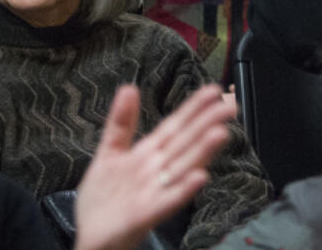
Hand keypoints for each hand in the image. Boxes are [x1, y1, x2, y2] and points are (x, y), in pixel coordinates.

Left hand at [73, 85, 234, 249]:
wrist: (90, 239)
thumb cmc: (103, 200)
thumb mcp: (108, 154)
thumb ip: (121, 123)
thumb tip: (129, 87)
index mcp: (148, 154)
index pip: (175, 126)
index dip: (193, 108)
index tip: (213, 91)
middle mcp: (157, 170)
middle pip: (184, 143)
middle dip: (207, 124)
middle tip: (231, 106)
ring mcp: (154, 192)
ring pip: (181, 168)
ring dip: (201, 152)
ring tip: (220, 133)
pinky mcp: (146, 215)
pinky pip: (167, 201)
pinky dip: (183, 190)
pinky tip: (200, 178)